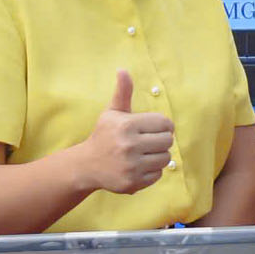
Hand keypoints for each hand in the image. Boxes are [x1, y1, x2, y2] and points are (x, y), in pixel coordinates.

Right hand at [80, 71, 174, 195]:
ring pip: (165, 158)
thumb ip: (122, 92)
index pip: (165, 123)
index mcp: (127, 125)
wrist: (86, 165)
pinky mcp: (133, 183)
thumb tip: (123, 69)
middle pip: (168, 141)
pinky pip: (158, 175)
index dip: (162, 125)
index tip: (153, 128)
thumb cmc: (104, 135)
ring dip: (158, 156)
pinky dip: (152, 171)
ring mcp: (131, 166)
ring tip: (144, 154)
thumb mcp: (112, 112)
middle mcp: (129, 146)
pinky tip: (139, 166)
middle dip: (161, 140)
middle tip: (148, 141)